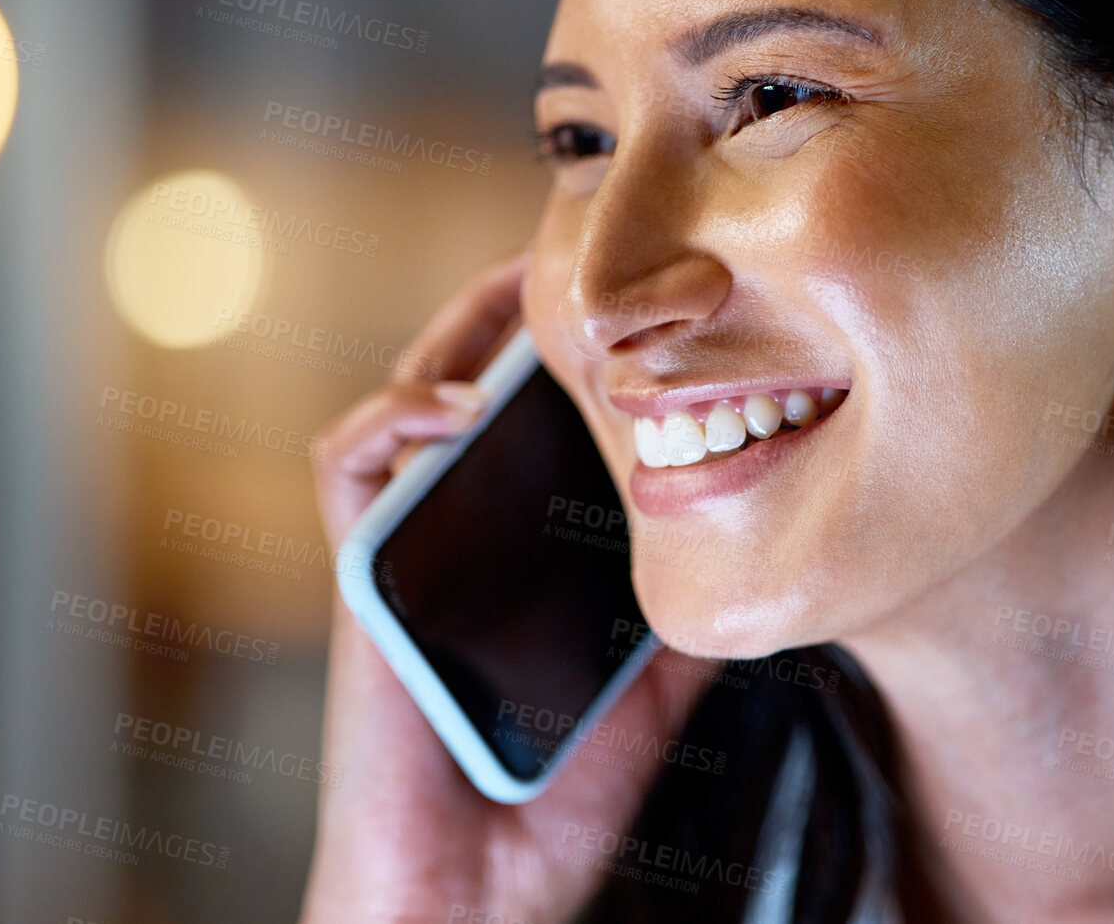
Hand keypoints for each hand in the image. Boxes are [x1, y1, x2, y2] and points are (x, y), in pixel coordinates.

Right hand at [300, 247, 712, 923]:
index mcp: (519, 541)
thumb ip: (690, 618)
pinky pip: (347, 460)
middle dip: (520, 306)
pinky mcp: (356, 567)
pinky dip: (397, 414)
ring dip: (460, 330)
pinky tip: (463, 401)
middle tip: (583, 253)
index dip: (576, 347)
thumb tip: (767, 562)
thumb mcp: (653, 686)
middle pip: (473, 379)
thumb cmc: (551, 792)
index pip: (538, 414)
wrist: (474, 887)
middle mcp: (458, 525)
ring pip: (410, 394)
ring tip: (523, 286)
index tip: (643, 296)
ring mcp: (404, 539)